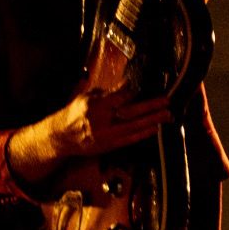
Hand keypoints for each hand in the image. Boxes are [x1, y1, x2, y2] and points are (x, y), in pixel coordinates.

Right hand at [44, 89, 174, 159]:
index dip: (134, 93)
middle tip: (166, 101)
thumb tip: (127, 84)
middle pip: (130, 112)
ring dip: (152, 121)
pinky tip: (155, 128)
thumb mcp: (87, 97)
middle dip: (150, 107)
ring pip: (133, 127)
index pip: (119, 98)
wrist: (61, 137)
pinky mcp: (108, 146)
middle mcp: (100, 120)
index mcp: (94, 105)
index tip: (148, 88)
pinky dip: (143, 134)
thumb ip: (107, 92)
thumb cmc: (75, 113)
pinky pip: (129, 140)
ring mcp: (105, 135)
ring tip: (167, 115)